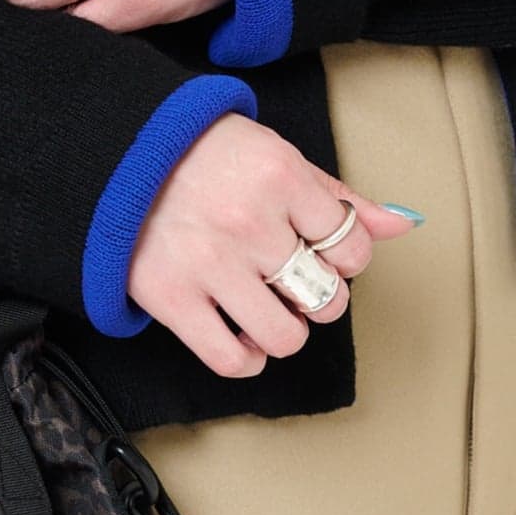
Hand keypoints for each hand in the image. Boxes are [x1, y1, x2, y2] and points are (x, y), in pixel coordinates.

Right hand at [128, 115, 419, 376]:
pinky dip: (247, 360)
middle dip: (319, 298)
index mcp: (280, 176)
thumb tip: (400, 225)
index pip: (351, 247)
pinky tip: (241, 337)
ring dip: (286, 333)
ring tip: (269, 312)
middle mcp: (248, 222)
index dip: (346, 259)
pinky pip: (231, 359)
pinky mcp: (171, 298)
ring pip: (285, 336)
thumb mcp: (276, 155)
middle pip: (325, 297)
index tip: (323, 253)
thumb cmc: (202, 154)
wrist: (115, 155)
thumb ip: (337, 195)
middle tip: (293, 282)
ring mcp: (208, 264)